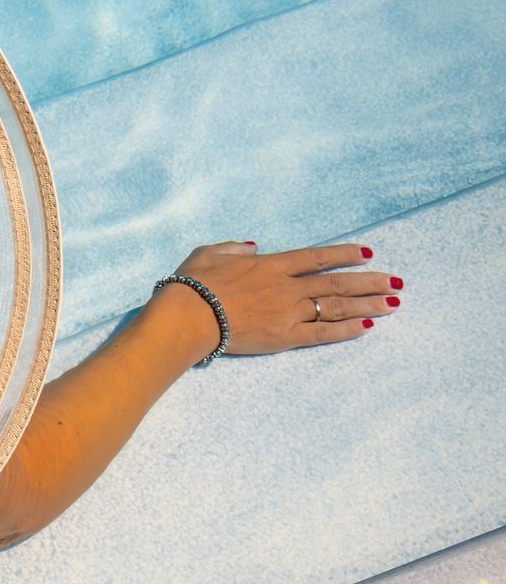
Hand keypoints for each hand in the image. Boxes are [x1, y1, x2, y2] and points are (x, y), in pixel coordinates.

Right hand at [156, 239, 400, 359]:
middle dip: (370, 281)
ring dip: (368, 305)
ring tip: (393, 303)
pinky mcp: (285, 337)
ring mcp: (289, 312)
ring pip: (336, 306)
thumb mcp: (208, 253)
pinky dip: (346, 330)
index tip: (368, 253)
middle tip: (396, 281)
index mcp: (271, 265)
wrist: (188, 315)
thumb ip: (233, 248)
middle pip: (337, 282)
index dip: (345, 254)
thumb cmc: (192, 284)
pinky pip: (322, 333)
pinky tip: (367, 327)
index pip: (318, 257)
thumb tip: (252, 246)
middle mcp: (287, 287)